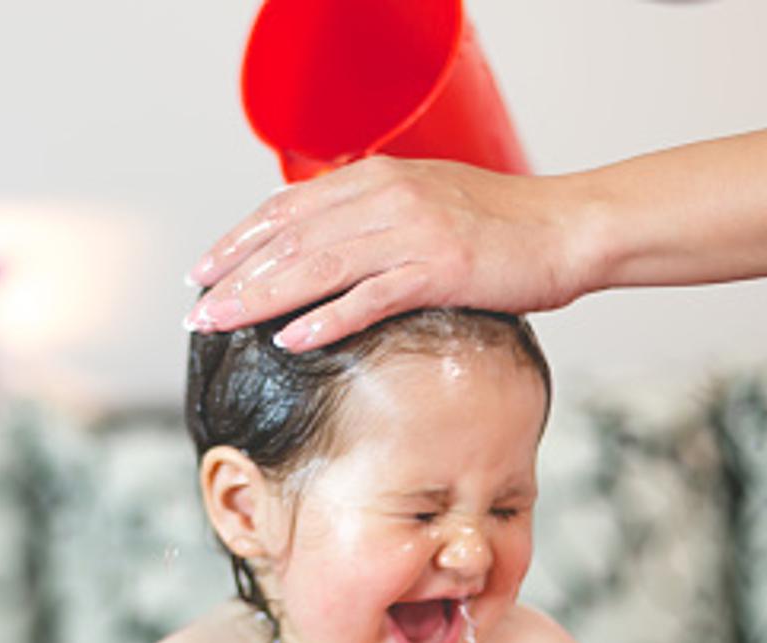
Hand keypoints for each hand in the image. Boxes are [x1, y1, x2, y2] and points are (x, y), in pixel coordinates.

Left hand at [184, 157, 598, 350]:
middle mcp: (388, 197)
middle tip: (195, 310)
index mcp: (378, 178)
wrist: (571, 227)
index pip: (287, 208)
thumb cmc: (502, 225)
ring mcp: (413, 232)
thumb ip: (374, 216)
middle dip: (234, 276)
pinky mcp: (442, 269)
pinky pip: (370, 298)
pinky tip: (290, 340)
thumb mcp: (426, 202)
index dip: (239, 240)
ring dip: (261, 298)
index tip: (203, 271)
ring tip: (220, 324)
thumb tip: (325, 241)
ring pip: (318, 266)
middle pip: (291, 238)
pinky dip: (325, 320)